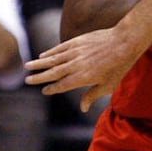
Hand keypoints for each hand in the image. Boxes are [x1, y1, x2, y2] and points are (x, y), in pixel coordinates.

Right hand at [24, 27, 141, 111]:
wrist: (124, 42)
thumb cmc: (119, 66)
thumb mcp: (109, 85)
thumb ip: (92, 95)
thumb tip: (82, 108)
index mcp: (82, 77)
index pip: (62, 85)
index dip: (52, 88)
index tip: (44, 91)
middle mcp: (75, 65)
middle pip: (53, 72)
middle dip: (39, 77)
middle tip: (27, 80)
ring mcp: (75, 52)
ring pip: (52, 59)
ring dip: (39, 63)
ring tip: (27, 66)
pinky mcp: (76, 41)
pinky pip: (59, 48)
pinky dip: (50, 52)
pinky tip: (42, 55)